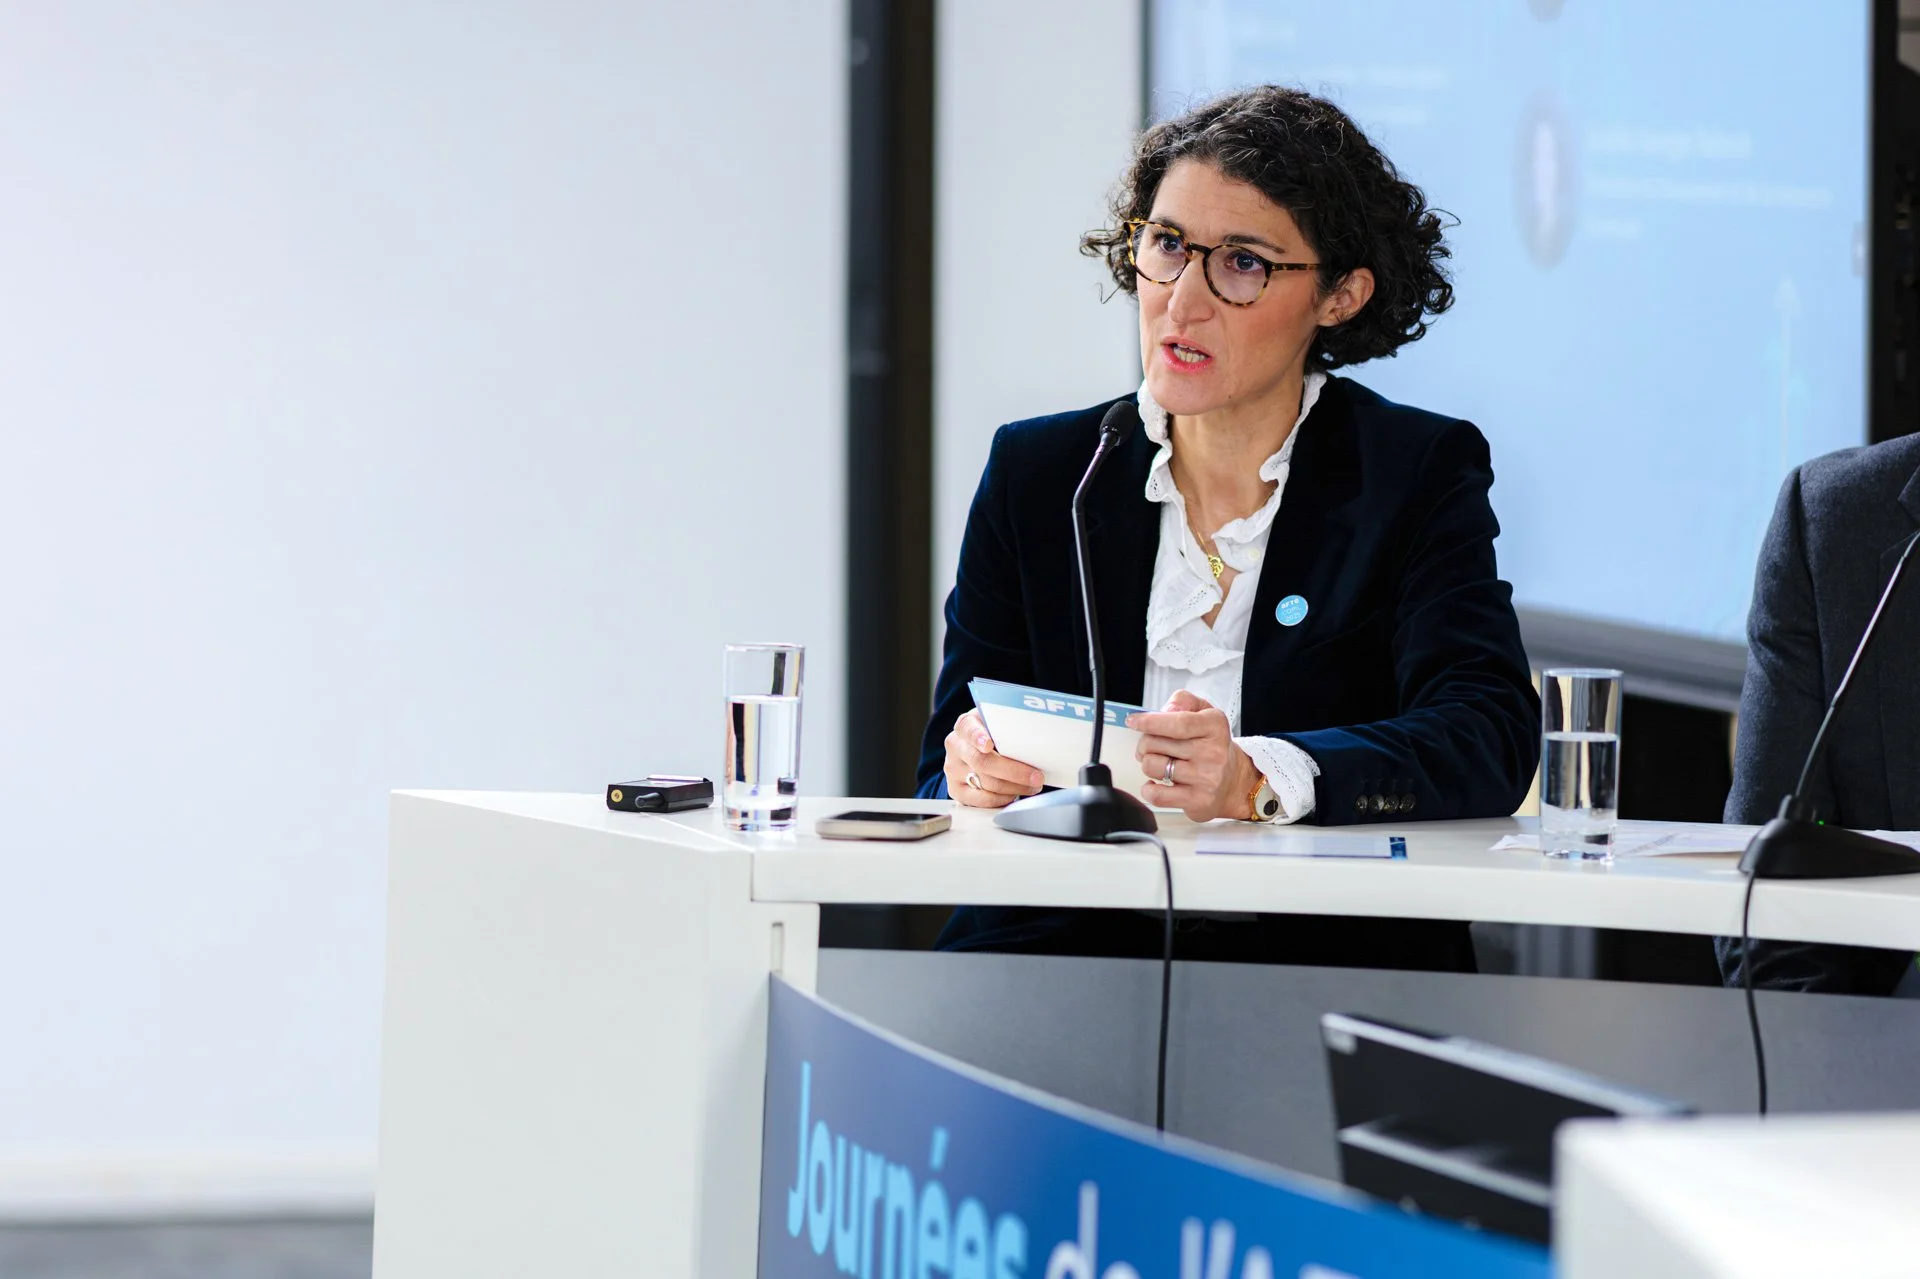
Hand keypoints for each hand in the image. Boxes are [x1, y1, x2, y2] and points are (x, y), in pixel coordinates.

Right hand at [943, 709, 1044, 807]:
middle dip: (1013, 771)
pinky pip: (981, 800)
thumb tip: (1037, 737)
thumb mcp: (998, 724)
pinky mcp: (956, 790)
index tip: (988, 744)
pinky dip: (1002, 799)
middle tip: (1036, 777)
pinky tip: (1014, 794)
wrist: (977, 750)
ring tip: (1032, 786)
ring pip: (986, 783)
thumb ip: (1009, 727)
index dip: (977, 737)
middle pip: (982, 761)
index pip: (968, 729)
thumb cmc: (994, 735)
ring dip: (1014, 787)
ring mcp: (954, 769)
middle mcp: (956, 746)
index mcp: (965, 725)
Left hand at [1129, 689, 1259, 821]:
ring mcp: (1205, 778)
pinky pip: (1157, 795)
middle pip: (1156, 742)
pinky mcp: (1197, 800)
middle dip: (1145, 743)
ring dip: (1149, 764)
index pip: (1177, 722)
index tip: (1133, 721)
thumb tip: (1166, 710)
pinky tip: (1158, 783)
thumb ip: (1183, 702)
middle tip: (1152, 746)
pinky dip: (1149, 789)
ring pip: (1152, 766)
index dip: (1150, 721)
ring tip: (1161, 764)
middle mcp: (1213, 752)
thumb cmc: (1213, 746)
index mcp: (1214, 726)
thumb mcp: (1204, 712)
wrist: (1234, 782)